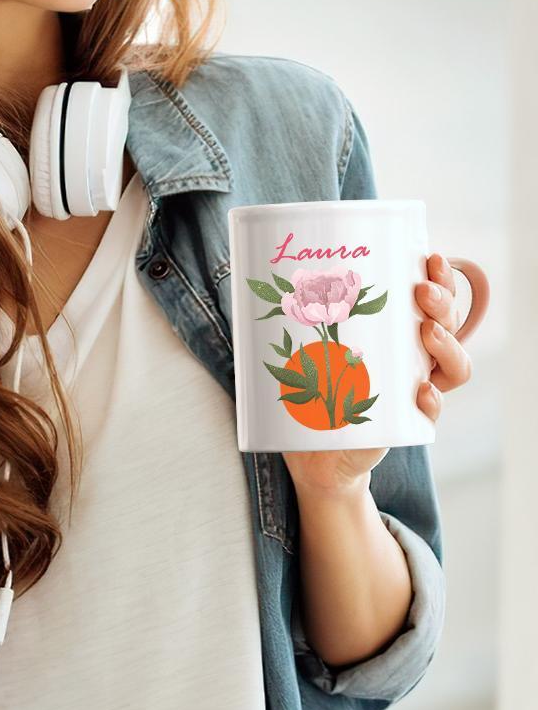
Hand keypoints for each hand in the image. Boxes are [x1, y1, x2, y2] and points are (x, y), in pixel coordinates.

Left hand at [282, 251, 474, 494]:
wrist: (314, 454)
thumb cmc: (309, 392)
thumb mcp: (302, 349)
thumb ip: (293, 319)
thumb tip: (253, 274)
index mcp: (396, 332)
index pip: (431, 298)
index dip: (440, 277)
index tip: (430, 255)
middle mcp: (415, 358)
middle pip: (449, 323)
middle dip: (443, 302)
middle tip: (422, 292)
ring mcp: (416, 390)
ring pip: (455, 365)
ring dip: (448, 346)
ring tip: (426, 332)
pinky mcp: (407, 425)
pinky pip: (432, 412)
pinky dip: (432, 401)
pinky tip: (421, 392)